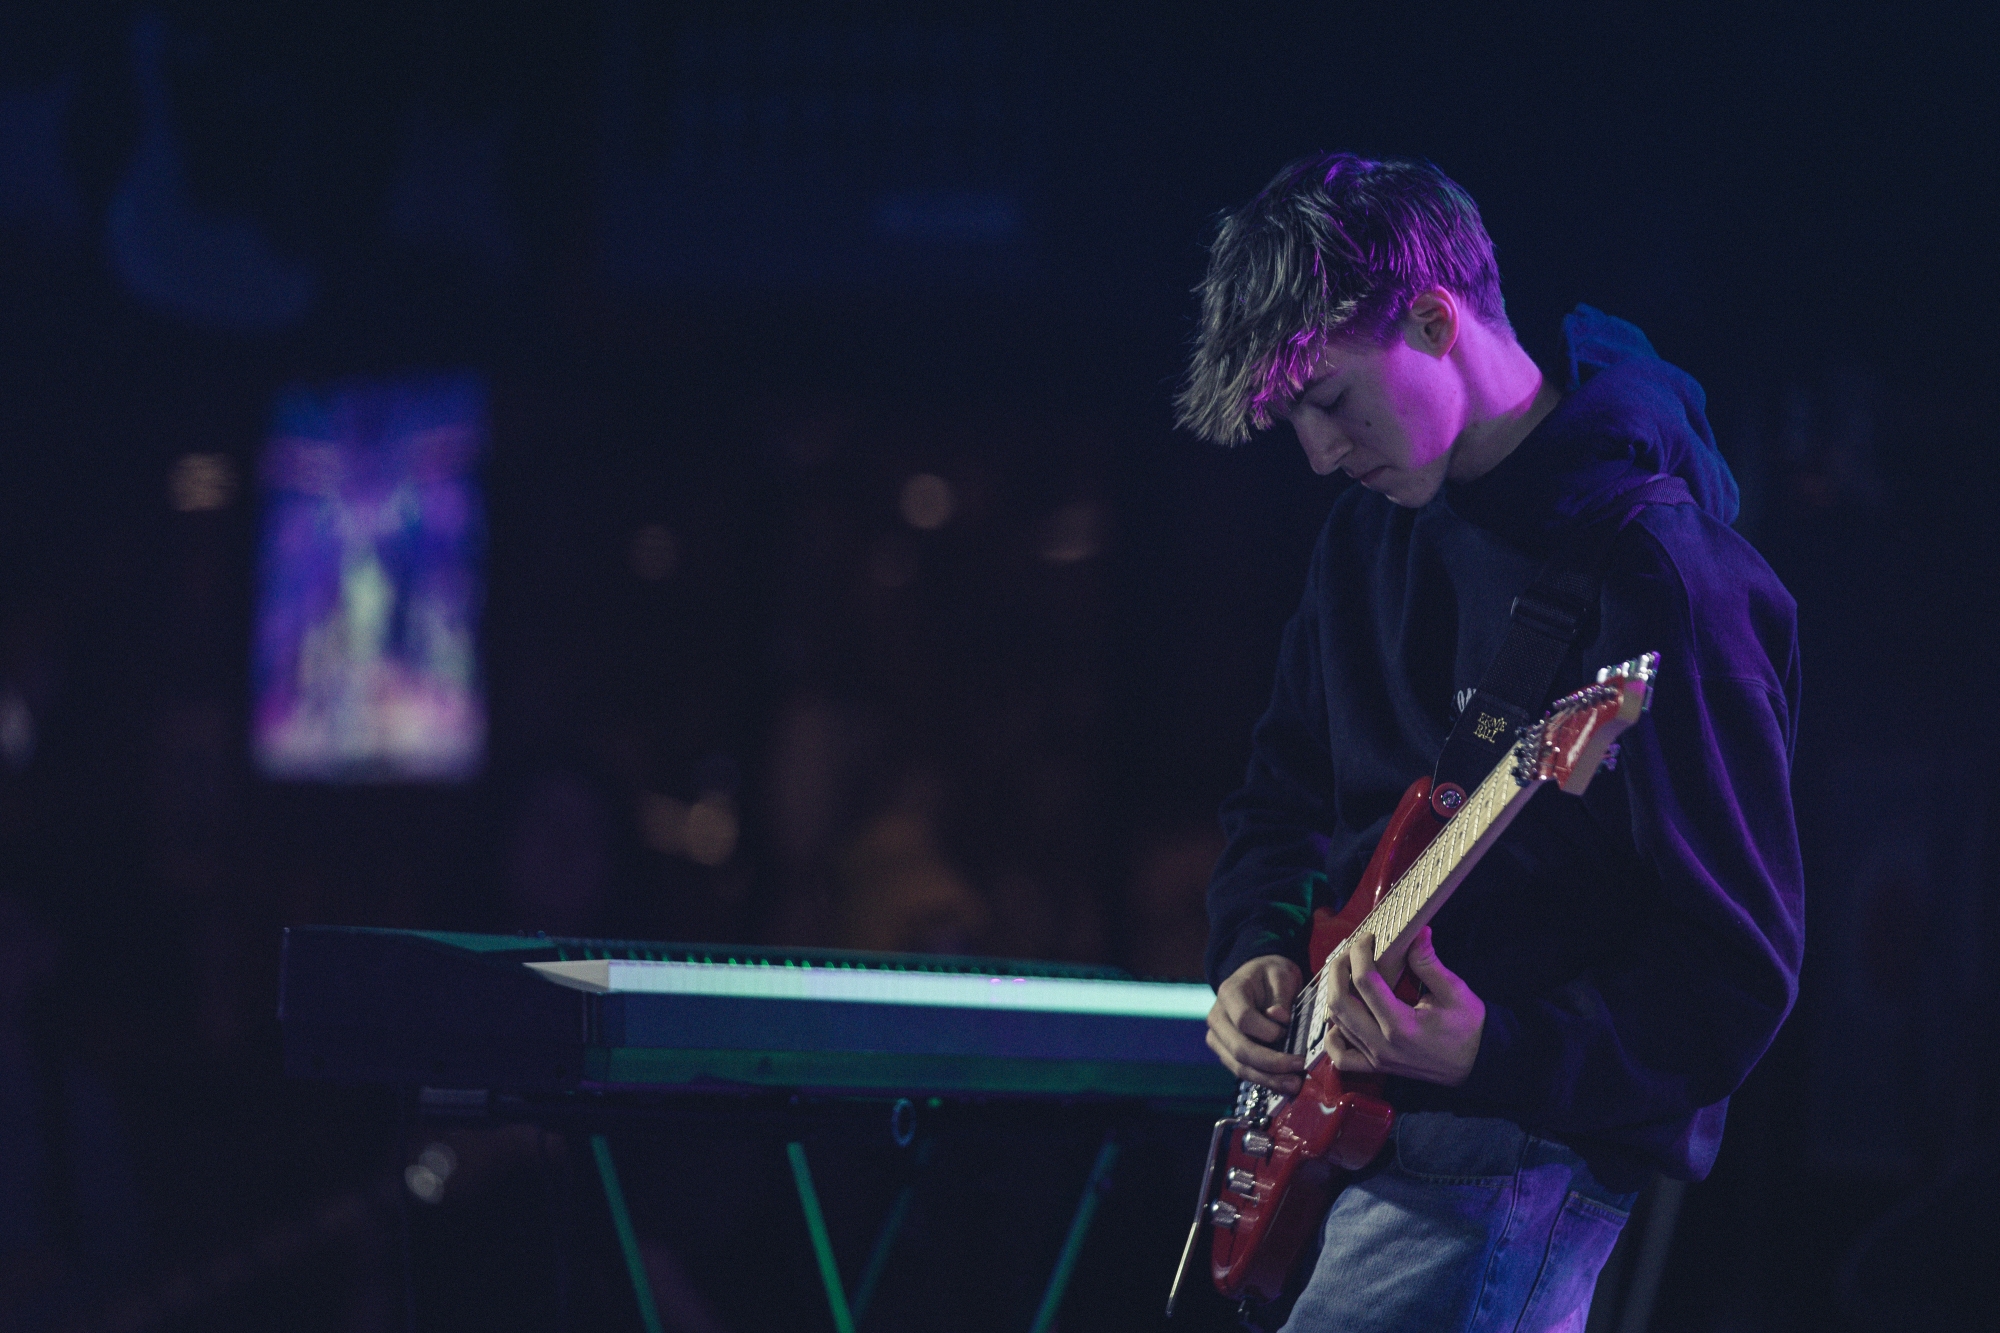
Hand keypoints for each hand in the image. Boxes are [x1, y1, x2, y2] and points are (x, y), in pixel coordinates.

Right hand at [1207, 954, 1306, 1094]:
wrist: (1257, 979)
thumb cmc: (1271, 975)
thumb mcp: (1280, 975)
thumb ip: (1280, 996)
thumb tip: (1279, 1018)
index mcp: (1229, 992)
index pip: (1243, 1019)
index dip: (1266, 1031)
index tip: (1288, 1031)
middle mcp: (1217, 1017)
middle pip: (1239, 1048)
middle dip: (1271, 1063)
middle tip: (1298, 1067)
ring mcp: (1218, 1037)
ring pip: (1239, 1066)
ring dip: (1268, 1079)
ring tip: (1294, 1085)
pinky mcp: (1225, 1052)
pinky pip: (1242, 1071)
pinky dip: (1264, 1080)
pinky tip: (1283, 1084)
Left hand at [1325, 926, 1484, 1086]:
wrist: (1478, 1064)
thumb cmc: (1469, 1027)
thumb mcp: (1455, 991)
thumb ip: (1429, 963)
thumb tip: (1416, 932)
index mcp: (1402, 1025)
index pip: (1365, 982)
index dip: (1360, 954)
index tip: (1368, 938)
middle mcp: (1383, 1045)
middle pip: (1340, 1003)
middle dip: (1338, 970)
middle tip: (1350, 952)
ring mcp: (1377, 1059)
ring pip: (1337, 1025)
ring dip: (1334, 994)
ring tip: (1345, 973)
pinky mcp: (1378, 1067)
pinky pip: (1342, 1057)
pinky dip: (1334, 1037)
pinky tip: (1340, 1019)